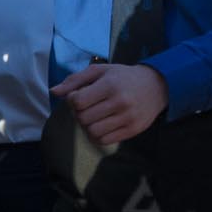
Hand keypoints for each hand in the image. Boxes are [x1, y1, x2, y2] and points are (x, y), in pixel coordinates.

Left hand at [52, 63, 168, 144]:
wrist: (158, 85)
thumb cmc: (123, 77)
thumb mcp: (101, 71)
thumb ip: (75, 80)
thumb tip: (54, 92)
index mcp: (110, 85)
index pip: (77, 102)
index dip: (73, 100)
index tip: (80, 96)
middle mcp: (120, 102)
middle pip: (83, 118)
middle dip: (79, 114)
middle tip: (88, 107)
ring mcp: (127, 117)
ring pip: (92, 132)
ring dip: (88, 126)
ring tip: (94, 117)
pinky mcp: (133, 130)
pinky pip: (104, 140)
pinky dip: (97, 135)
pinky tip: (102, 125)